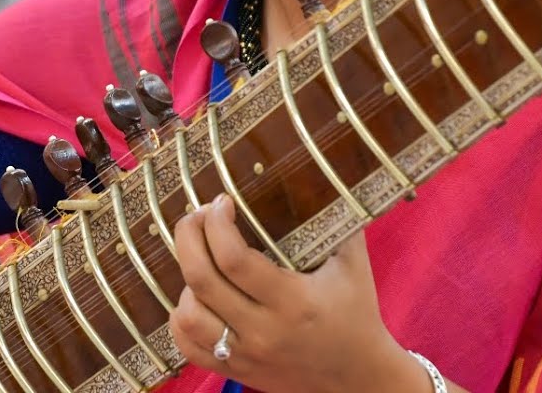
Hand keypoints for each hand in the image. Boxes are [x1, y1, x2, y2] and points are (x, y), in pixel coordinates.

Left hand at [168, 194, 431, 392]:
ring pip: (187, 316)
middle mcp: (264, 331)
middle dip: (189, 237)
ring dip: (185, 279)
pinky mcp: (236, 371)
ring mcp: (246, 355)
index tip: (221, 202)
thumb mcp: (353, 264)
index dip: (217, 224)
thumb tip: (322, 170)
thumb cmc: (357, 313)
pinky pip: (187, 347)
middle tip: (197, 215)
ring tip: (200, 258)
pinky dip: (181, 317)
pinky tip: (195, 294)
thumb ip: (337, 219)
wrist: (359, 379)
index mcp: (293, 302)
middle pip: (201, 280)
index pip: (234, 259)